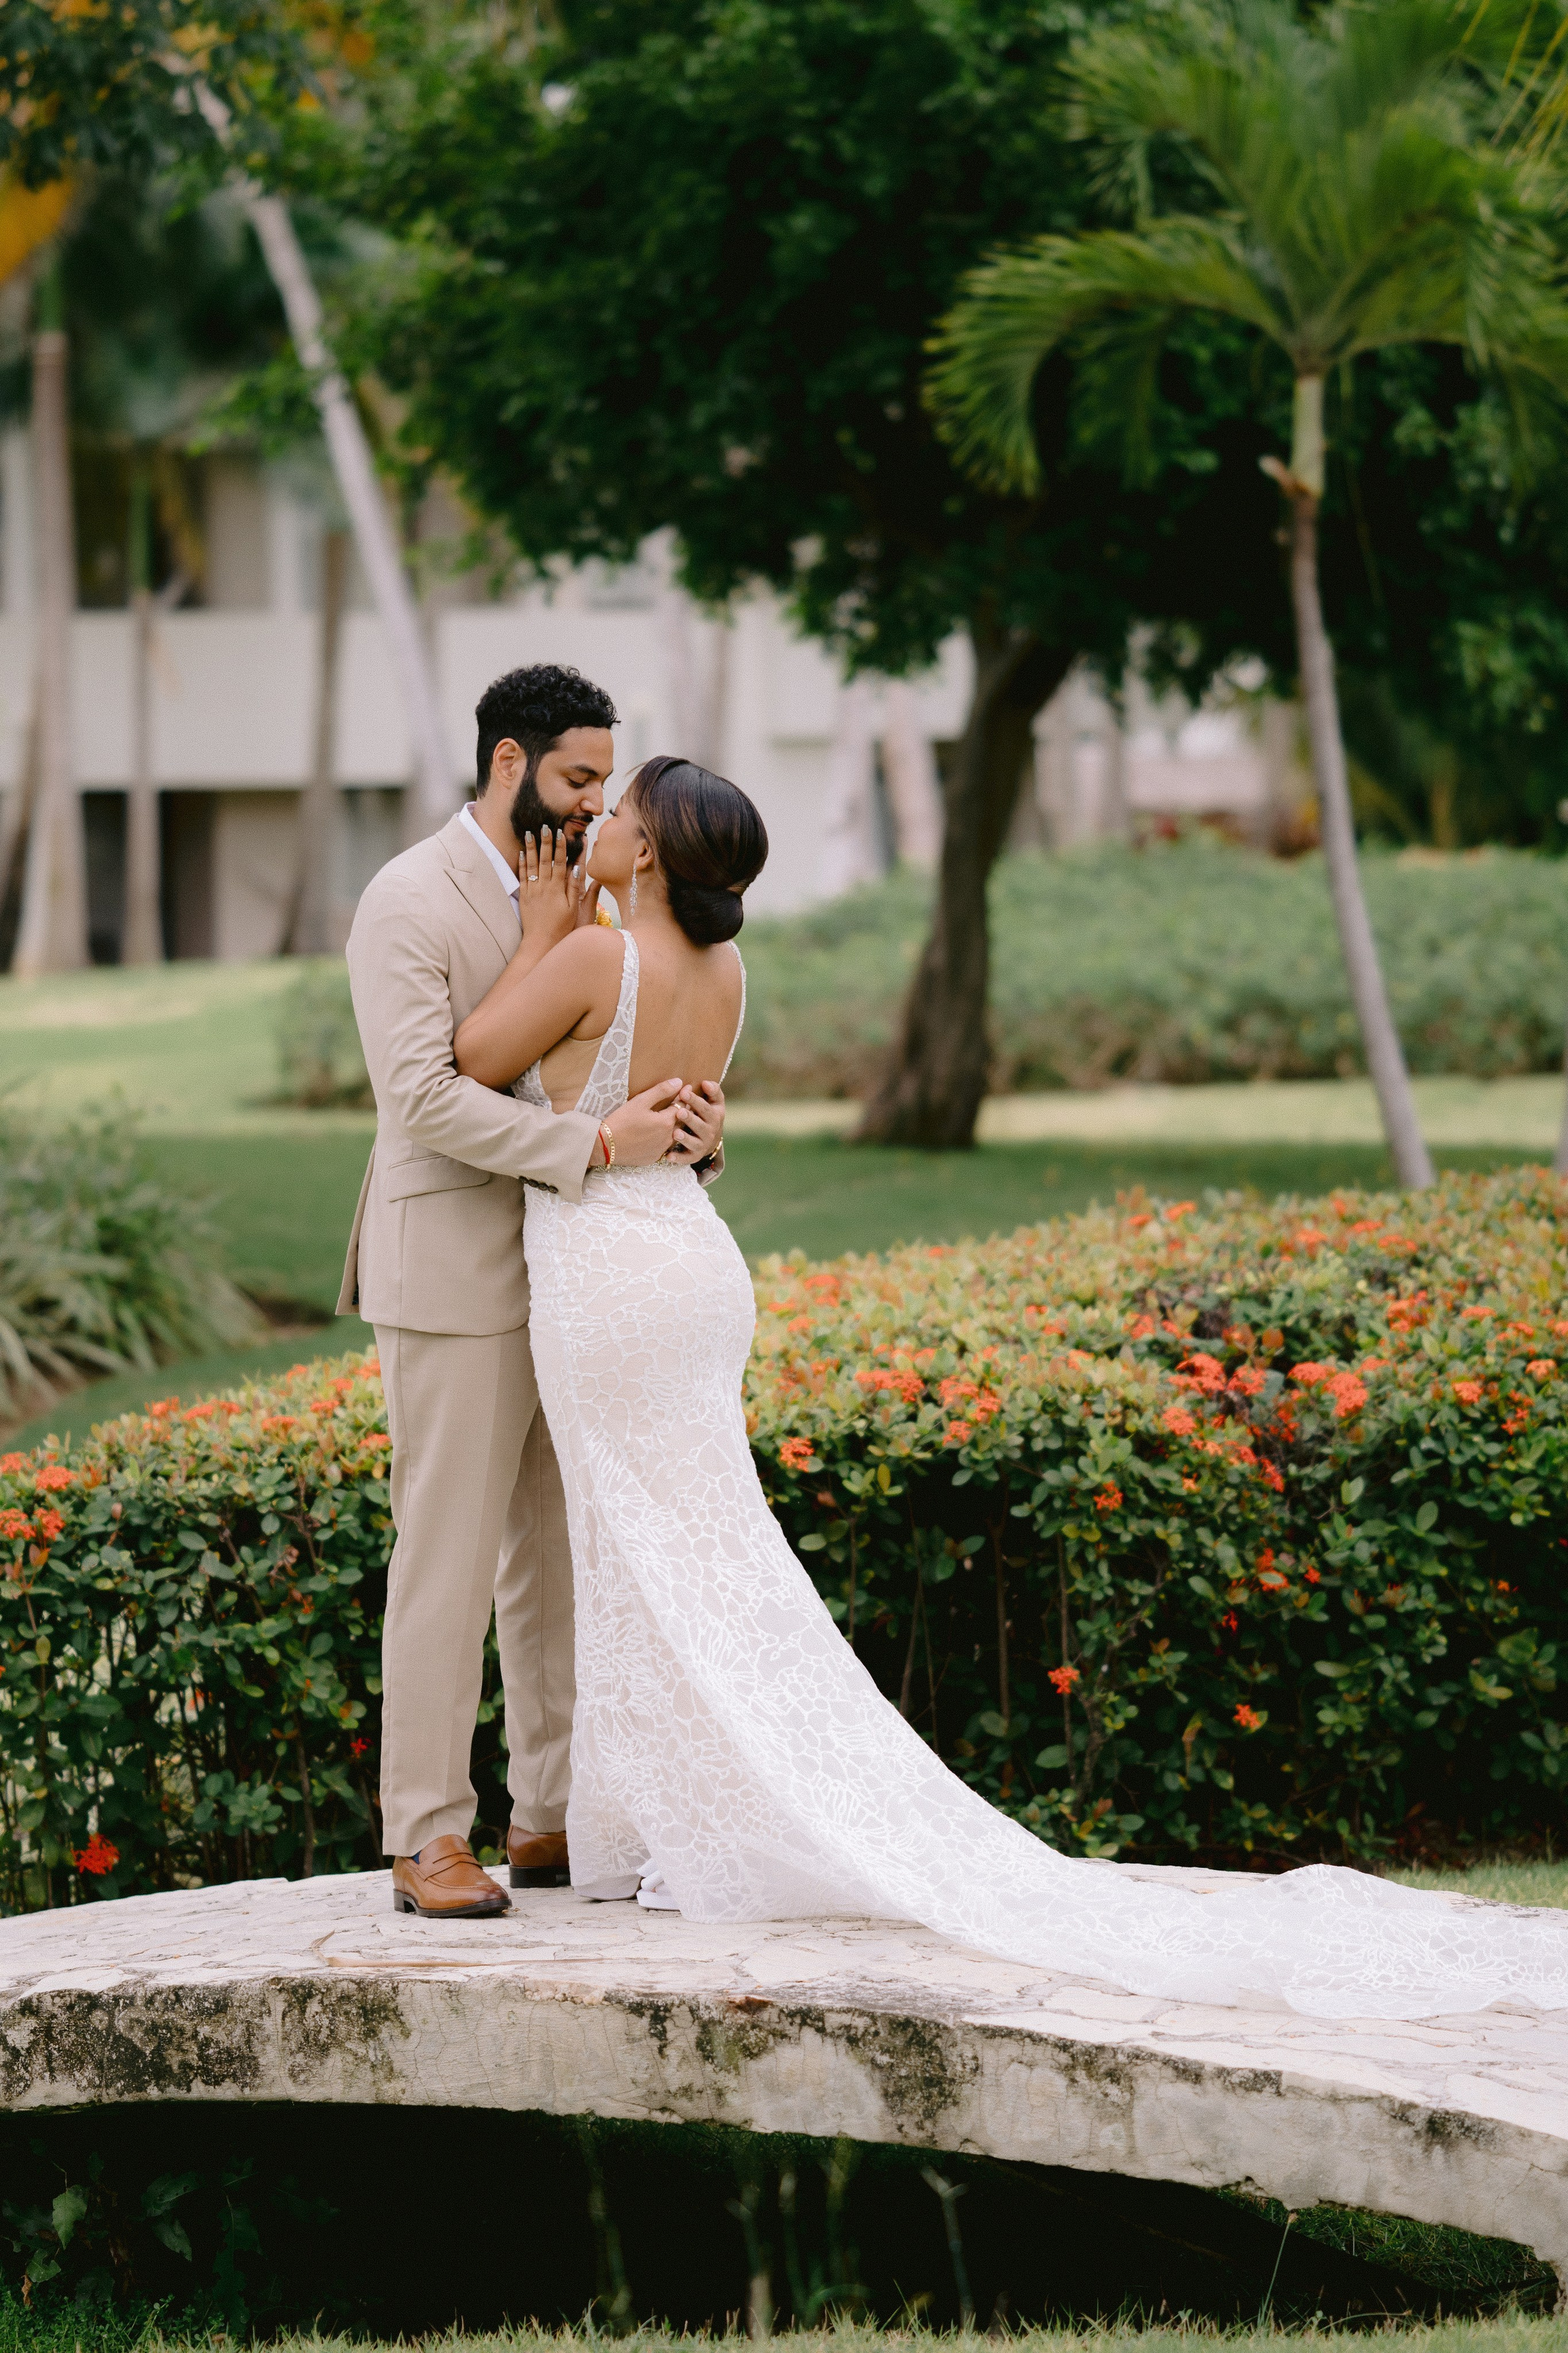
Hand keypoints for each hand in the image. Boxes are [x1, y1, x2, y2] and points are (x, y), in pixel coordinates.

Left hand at [519, 825, 599, 949]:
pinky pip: (522, 877)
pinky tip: (523, 853)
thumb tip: (578, 868)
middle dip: (546, 841)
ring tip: (530, 833)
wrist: (541, 943)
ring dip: (532, 848)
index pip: (560, 862)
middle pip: (545, 859)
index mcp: (558, 889)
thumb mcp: (574, 909)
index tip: (562, 833)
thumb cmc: (561, 928)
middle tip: (545, 826)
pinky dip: (522, 863)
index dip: (562, 846)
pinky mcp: (524, 897)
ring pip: (532, 865)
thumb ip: (575, 888)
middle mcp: (544, 887)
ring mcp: (533, 891)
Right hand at [604, 1078, 684, 1168]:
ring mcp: (661, 1150)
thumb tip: (679, 1082)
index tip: (687, 1088)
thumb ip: (661, 1091)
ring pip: (674, 1135)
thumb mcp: (640, 1101)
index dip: (683, 1096)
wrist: (605, 1146)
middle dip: (684, 1111)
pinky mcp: (653, 1158)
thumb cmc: (621, 1121)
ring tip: (673, 1117)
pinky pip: (664, 1147)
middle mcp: (668, 1138)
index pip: (681, 1106)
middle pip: (681, 1122)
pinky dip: (664, 1139)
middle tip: (686, 1102)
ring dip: (675, 1126)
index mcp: (666, 1122)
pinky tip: (660, 1134)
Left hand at [668, 1078, 724, 1164]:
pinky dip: (678, 1158)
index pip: (706, 1108)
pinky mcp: (694, 1156)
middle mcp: (711, 1131)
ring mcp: (703, 1144)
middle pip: (700, 1125)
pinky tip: (668, 1156)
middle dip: (690, 1119)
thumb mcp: (714, 1102)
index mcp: (715, 1116)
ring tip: (675, 1133)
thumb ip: (712, 1090)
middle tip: (679, 1112)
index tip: (683, 1093)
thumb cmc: (707, 1113)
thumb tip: (705, 1082)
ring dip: (685, 1139)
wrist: (711, 1138)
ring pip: (694, 1142)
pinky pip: (686, 1158)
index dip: (695, 1101)